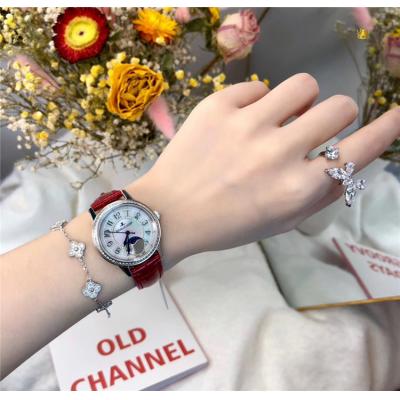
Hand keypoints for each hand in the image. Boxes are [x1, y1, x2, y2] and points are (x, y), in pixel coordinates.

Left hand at [126, 73, 399, 267]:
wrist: (170, 211)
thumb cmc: (229, 224)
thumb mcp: (281, 222)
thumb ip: (321, 192)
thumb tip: (349, 157)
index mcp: (297, 189)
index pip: (360, 149)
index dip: (386, 129)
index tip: (396, 115)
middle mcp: (278, 152)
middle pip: (339, 107)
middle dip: (334, 116)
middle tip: (310, 128)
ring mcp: (247, 123)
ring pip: (303, 84)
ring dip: (300, 101)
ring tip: (279, 117)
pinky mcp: (218, 105)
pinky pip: (257, 87)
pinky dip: (256, 104)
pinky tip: (238, 123)